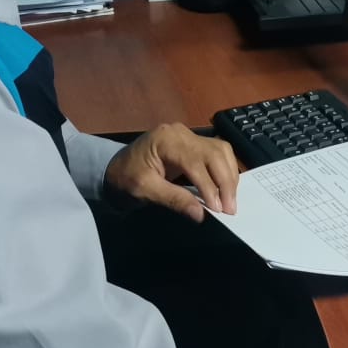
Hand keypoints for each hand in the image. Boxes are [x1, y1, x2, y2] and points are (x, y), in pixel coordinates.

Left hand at [104, 123, 239, 222]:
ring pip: (221, 151)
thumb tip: (200, 214)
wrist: (117, 168)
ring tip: (230, 201)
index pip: (195, 161)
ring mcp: (189, 135)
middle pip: (214, 153)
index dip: (209, 185)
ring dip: (229, 176)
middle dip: (225, 182)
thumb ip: (173, 199)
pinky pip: (218, 152)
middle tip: (230, 209)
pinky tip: (227, 188)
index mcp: (166, 140)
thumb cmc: (126, 177)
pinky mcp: (194, 143)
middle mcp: (181, 133)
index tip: (218, 208)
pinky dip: (226, 170)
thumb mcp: (145, 190)